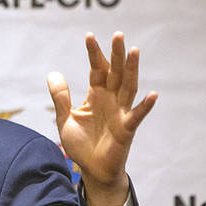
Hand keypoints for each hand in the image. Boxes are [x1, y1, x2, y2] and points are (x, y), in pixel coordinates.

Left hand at [47, 32, 157, 205]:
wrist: (91, 170)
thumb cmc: (81, 144)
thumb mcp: (65, 119)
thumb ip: (61, 97)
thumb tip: (53, 73)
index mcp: (96, 95)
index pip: (97, 69)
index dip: (94, 54)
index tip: (89, 36)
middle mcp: (111, 100)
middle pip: (115, 72)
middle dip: (116, 54)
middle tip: (118, 34)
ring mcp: (121, 112)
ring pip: (128, 87)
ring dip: (132, 70)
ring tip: (134, 51)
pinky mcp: (127, 129)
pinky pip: (137, 116)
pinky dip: (145, 106)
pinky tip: (152, 94)